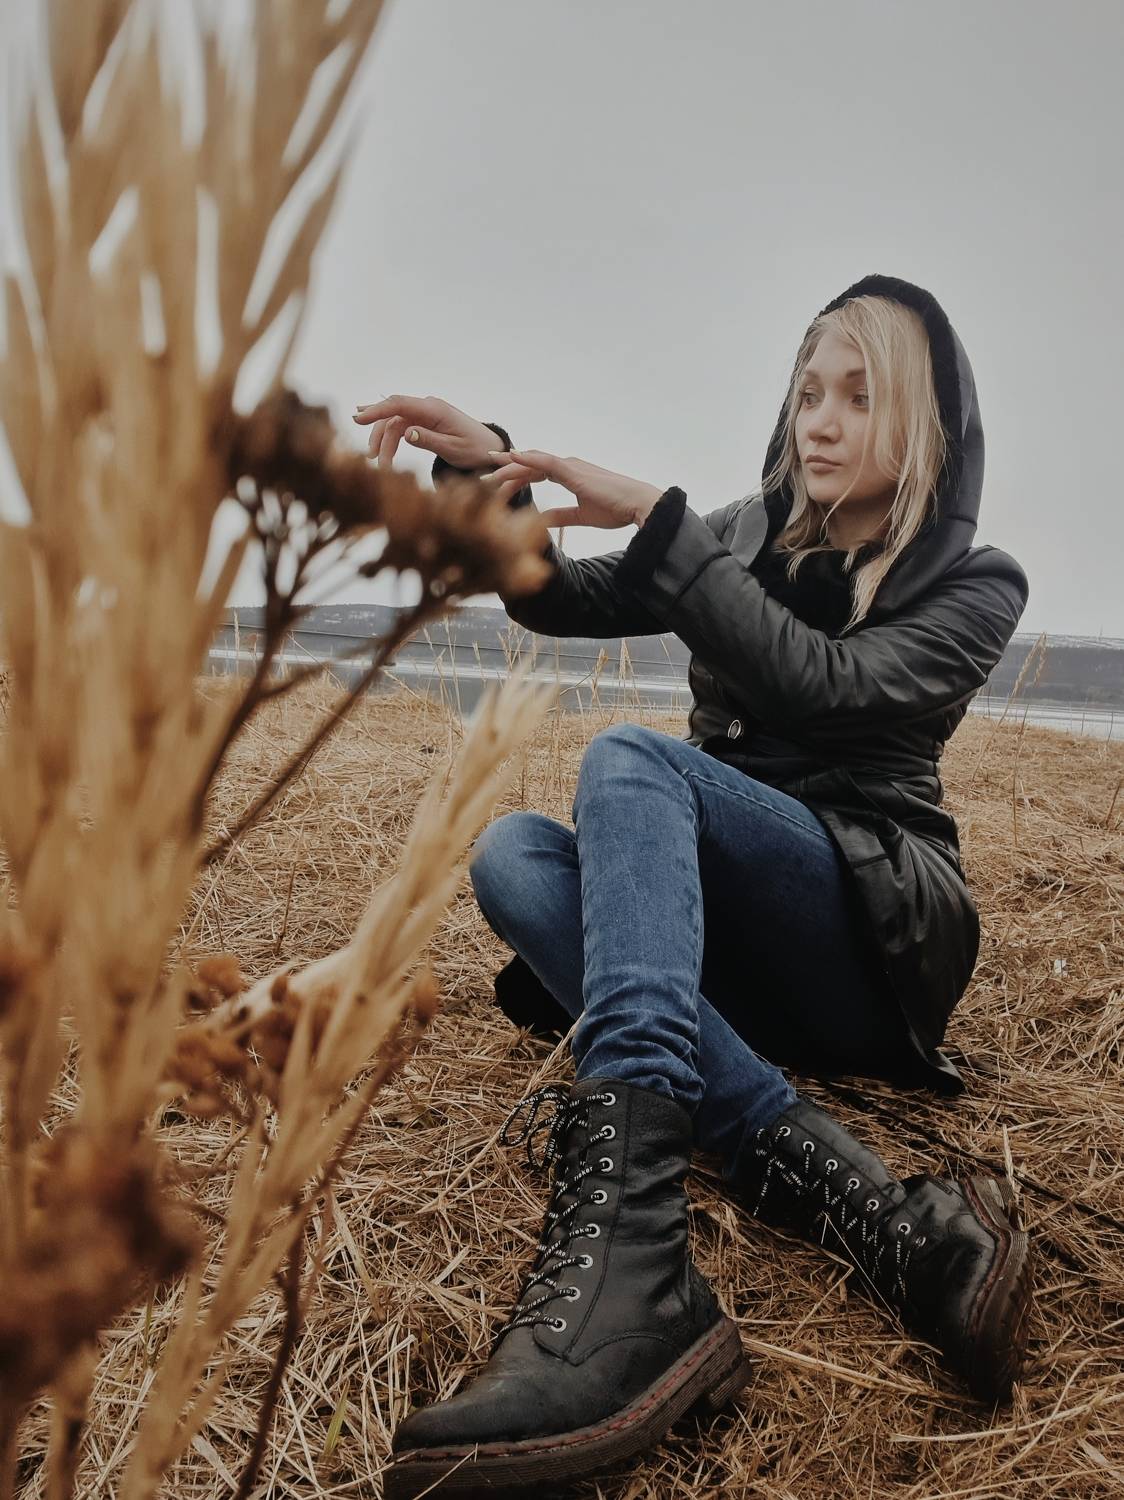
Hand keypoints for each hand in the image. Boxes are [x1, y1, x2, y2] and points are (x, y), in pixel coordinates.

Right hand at [352, 394, 500, 469]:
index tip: (358, 418)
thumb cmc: (474, 449)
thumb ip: (429, 440)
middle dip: (377, 433)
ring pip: (394, 422)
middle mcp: (427, 407)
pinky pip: (401, 426)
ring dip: (383, 441)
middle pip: (393, 414)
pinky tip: (374, 440)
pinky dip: (389, 437)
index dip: (377, 410)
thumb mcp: (453, 448)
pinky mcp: (424, 421)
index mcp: (435, 409)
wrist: (488, 448)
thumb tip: (406, 433)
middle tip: (369, 457)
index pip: (399, 404)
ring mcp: (424, 413)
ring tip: (378, 463)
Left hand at [483, 448, 664, 529]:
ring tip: (487, 470)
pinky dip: (526, 458)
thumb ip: (561, 515)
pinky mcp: (573, 470)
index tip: (494, 481)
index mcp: (568, 475)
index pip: (534, 473)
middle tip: (481, 476)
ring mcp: (569, 465)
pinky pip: (545, 462)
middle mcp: (566, 465)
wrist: (637, 504)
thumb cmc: (616, 509)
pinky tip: (510, 457)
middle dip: (504, 470)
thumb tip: (543, 519)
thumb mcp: (581, 515)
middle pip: (528, 465)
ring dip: (508, 465)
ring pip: (532, 461)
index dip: (514, 476)